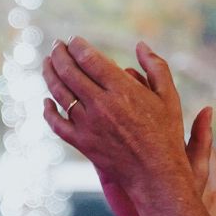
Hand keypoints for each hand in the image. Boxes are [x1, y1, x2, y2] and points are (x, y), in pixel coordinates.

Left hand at [43, 39, 190, 200]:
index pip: (89, 59)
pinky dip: (48, 110)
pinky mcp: (81, 143)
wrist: (156, 175)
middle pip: (70, 72)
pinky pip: (56, 124)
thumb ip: (156, 66)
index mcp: (122, 89)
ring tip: (47, 62)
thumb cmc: (166, 134)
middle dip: (59, 54)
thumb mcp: (169, 97)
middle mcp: (101, 104)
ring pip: (59, 93)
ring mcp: (88, 125)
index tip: (73, 40)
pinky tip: (46, 100)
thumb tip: (140, 44)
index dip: (77, 46)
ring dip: (50, 74)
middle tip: (56, 45)